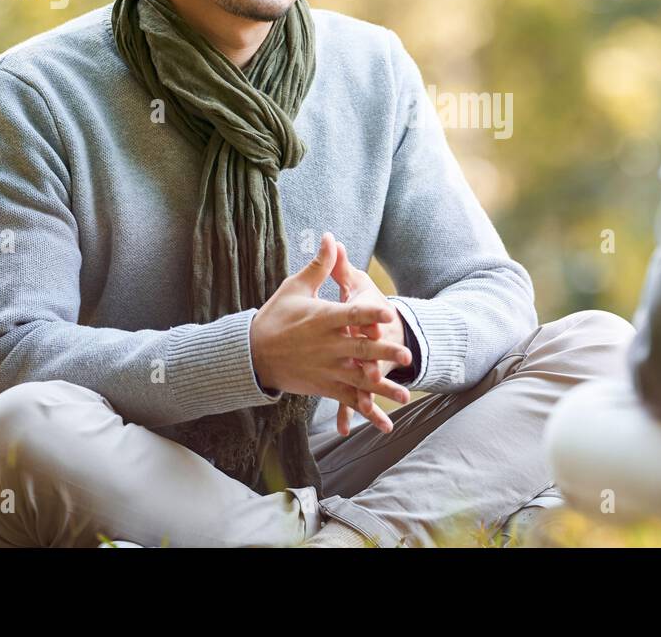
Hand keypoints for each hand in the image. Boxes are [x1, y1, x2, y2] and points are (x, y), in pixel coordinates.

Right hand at [250, 232, 411, 432]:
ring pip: (360, 379)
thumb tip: (331, 237)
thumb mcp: (296, 288)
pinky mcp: (325, 386)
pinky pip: (349, 400)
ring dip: (383, 388)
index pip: (351, 315)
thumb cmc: (277, 316)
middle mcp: (328, 345)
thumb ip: (320, 266)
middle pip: (361, 348)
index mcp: (323, 319)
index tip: (389, 314)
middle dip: (385, 353)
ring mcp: (327, 368)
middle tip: (407, 355)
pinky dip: (366, 412)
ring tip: (404, 395)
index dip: (371, 314)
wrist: (253, 354)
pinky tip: (384, 424)